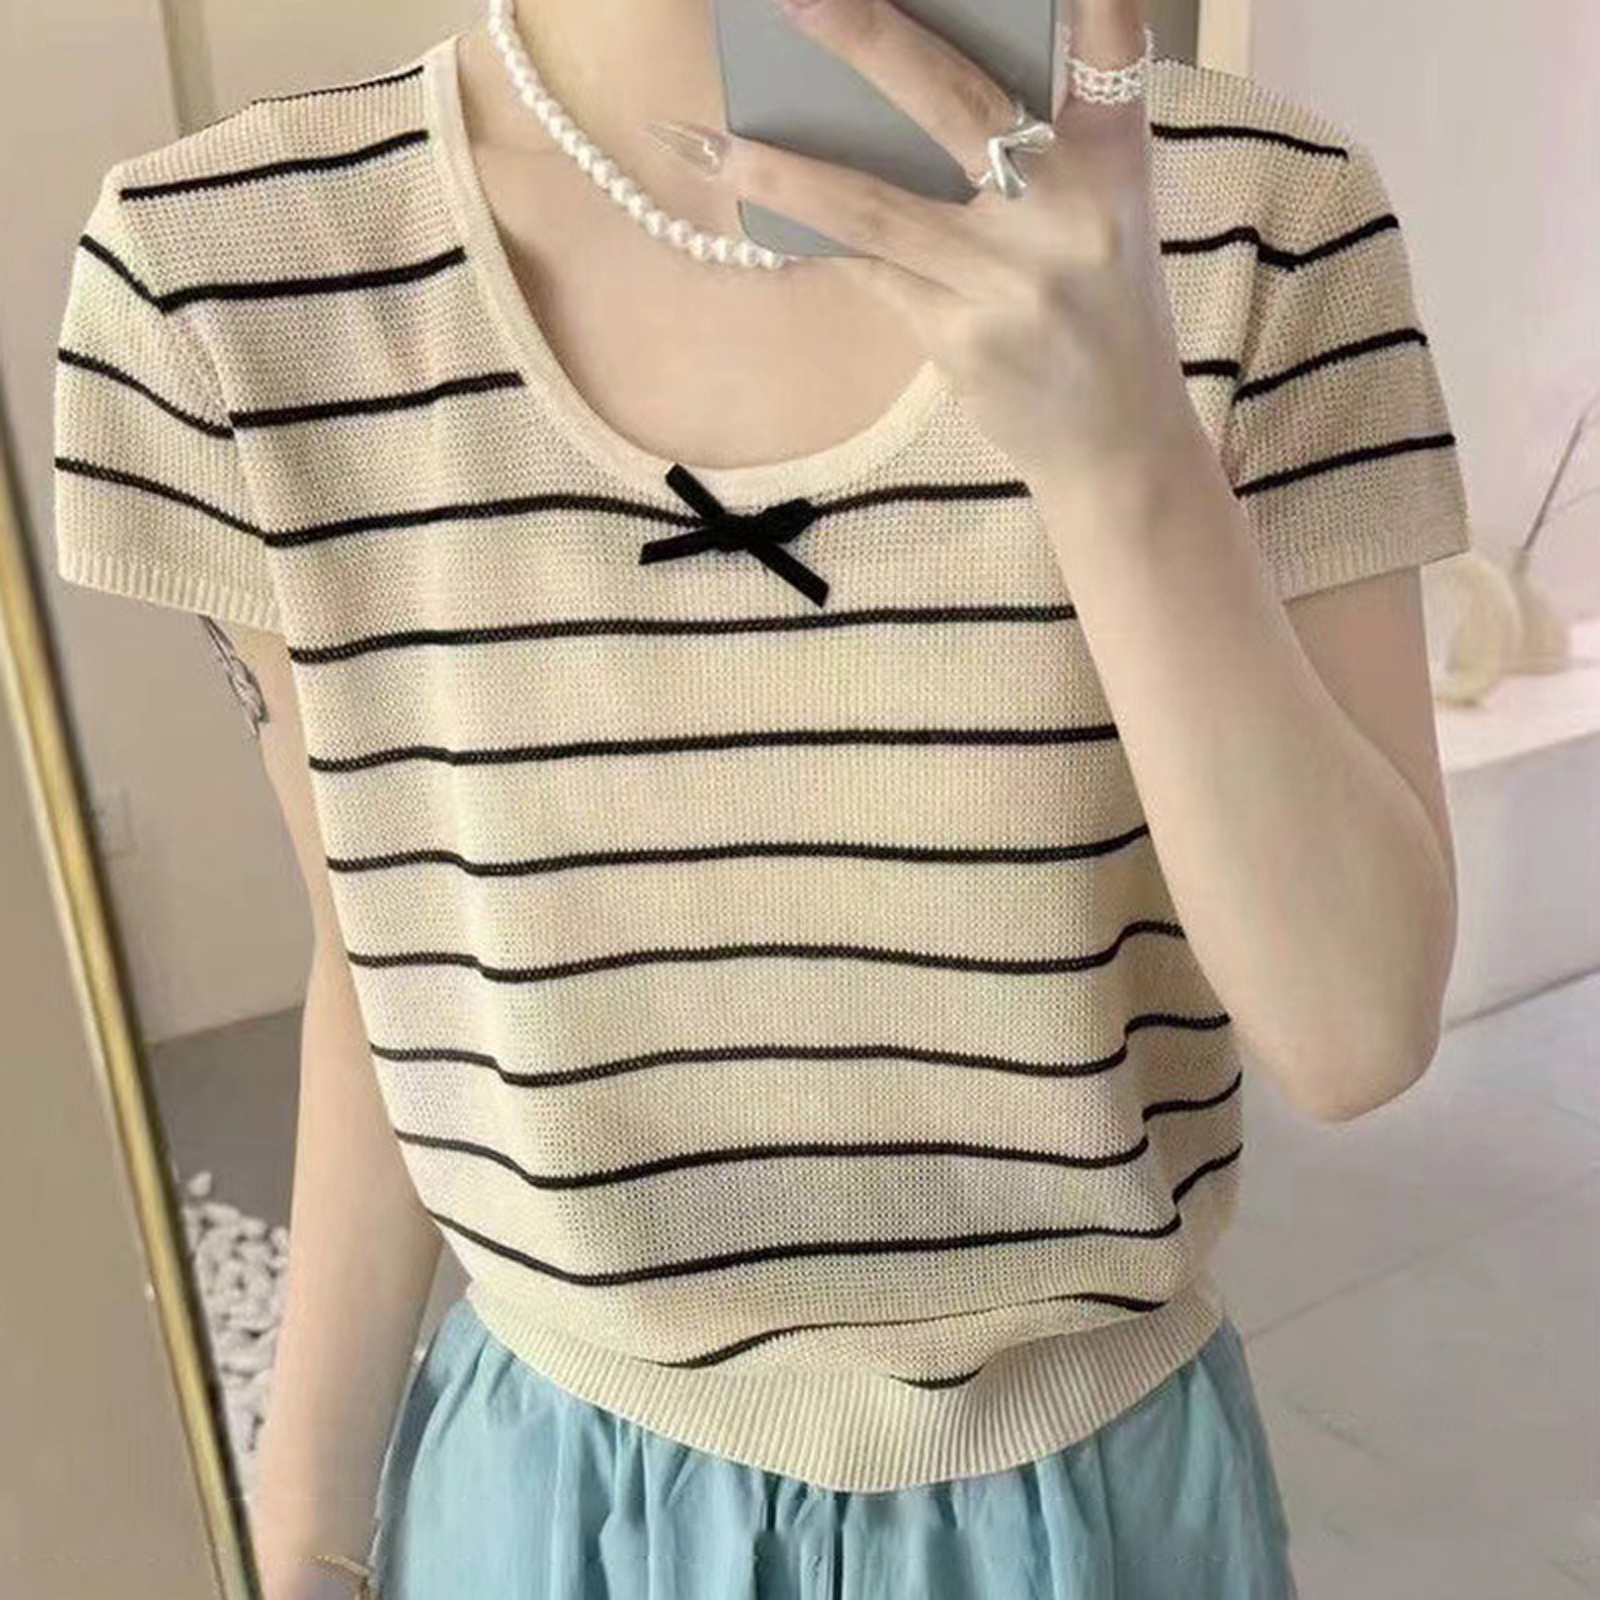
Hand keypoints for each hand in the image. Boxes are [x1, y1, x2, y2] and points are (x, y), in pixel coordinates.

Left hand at [649, 0, 1207, 504]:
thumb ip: (1038, 146)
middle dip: (868, 39)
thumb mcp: (1104, 213)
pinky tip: (751, 213)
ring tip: (707, 141)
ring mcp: (1010, 281)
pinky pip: (869, 272)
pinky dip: (814, 240)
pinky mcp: (964, 340)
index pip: (1108, 45)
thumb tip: (900, 89)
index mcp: (1114, 159)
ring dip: (783, 172)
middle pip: (956, 103)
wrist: (1118, 442)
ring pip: (877, 207)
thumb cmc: (1100, 311)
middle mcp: (1068, 211)